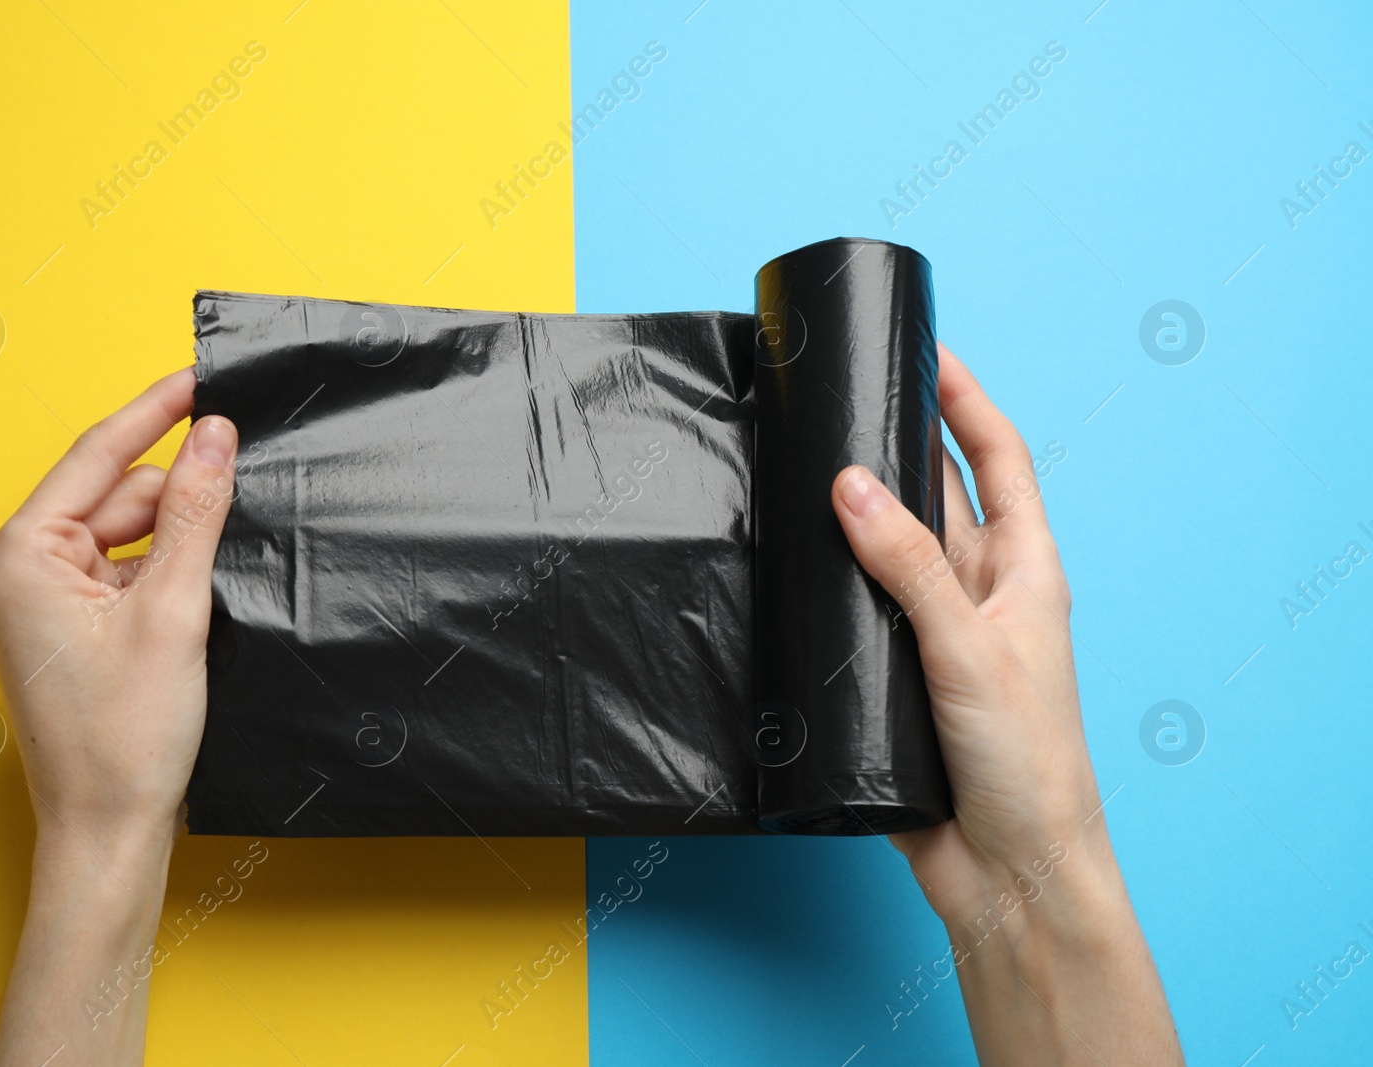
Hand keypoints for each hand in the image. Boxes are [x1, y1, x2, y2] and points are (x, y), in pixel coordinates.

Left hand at [0, 369, 236, 1064]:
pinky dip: (166, 572)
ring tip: (209, 590)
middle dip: (180, 499)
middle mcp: (16, 566)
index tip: (204, 377)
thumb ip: (197, 512)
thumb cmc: (124, 737)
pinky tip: (197, 599)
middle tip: (242, 503)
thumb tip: (217, 436)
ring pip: (127, 530)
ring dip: (177, 542)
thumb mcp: (174, 609)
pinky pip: (124, 567)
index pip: (97, 454)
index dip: (158, 411)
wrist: (109, 828)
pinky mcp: (66, 621)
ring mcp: (39, 596)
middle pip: (119, 493)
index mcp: (18, 554)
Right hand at [831, 345, 1181, 1063]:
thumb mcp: (971, 647)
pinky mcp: (890, 677)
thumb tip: (850, 483)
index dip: (967, 401)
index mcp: (1024, 571)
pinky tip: (786, 567)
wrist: (1005, 870)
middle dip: (892, 447)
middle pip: (933, 497)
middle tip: (839, 399)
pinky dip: (821, 587)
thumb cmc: (1026, 760)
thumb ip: (909, 564)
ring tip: (798, 466)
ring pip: (882, 554)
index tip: (928, 350)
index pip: (999, 461)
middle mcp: (977, 594)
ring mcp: (931, 635)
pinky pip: (850, 614)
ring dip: (848, 518)